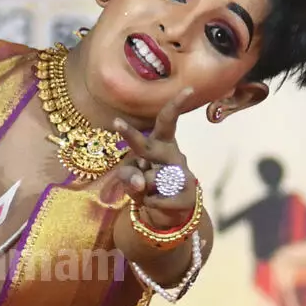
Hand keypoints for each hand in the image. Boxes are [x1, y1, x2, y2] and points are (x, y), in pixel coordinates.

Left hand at [108, 87, 203, 229]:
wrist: (168, 216)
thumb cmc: (149, 187)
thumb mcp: (133, 179)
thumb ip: (128, 176)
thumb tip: (139, 182)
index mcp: (162, 143)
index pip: (167, 121)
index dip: (175, 106)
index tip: (188, 89)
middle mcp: (174, 155)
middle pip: (149, 146)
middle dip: (132, 136)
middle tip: (117, 122)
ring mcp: (183, 175)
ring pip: (148, 178)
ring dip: (142, 188)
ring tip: (150, 191)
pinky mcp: (187, 195)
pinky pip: (156, 199)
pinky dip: (150, 203)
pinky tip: (156, 203)